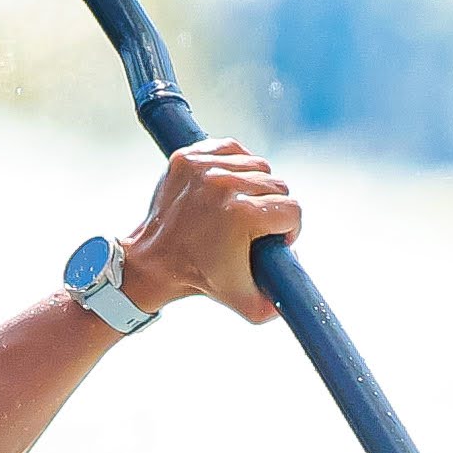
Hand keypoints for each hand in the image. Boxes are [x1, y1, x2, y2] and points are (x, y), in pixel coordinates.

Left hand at [118, 139, 302, 325]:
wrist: (152, 261)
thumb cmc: (198, 278)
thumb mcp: (245, 303)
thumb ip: (280, 303)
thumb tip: (300, 287)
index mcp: (242, 214)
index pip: (292, 211)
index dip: (287, 231)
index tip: (271, 241)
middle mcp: (224, 183)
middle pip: (277, 186)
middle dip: (271, 209)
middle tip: (251, 228)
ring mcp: (204, 166)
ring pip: (257, 165)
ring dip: (254, 186)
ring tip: (236, 209)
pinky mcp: (188, 156)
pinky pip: (232, 149)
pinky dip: (235, 164)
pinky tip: (226, 188)